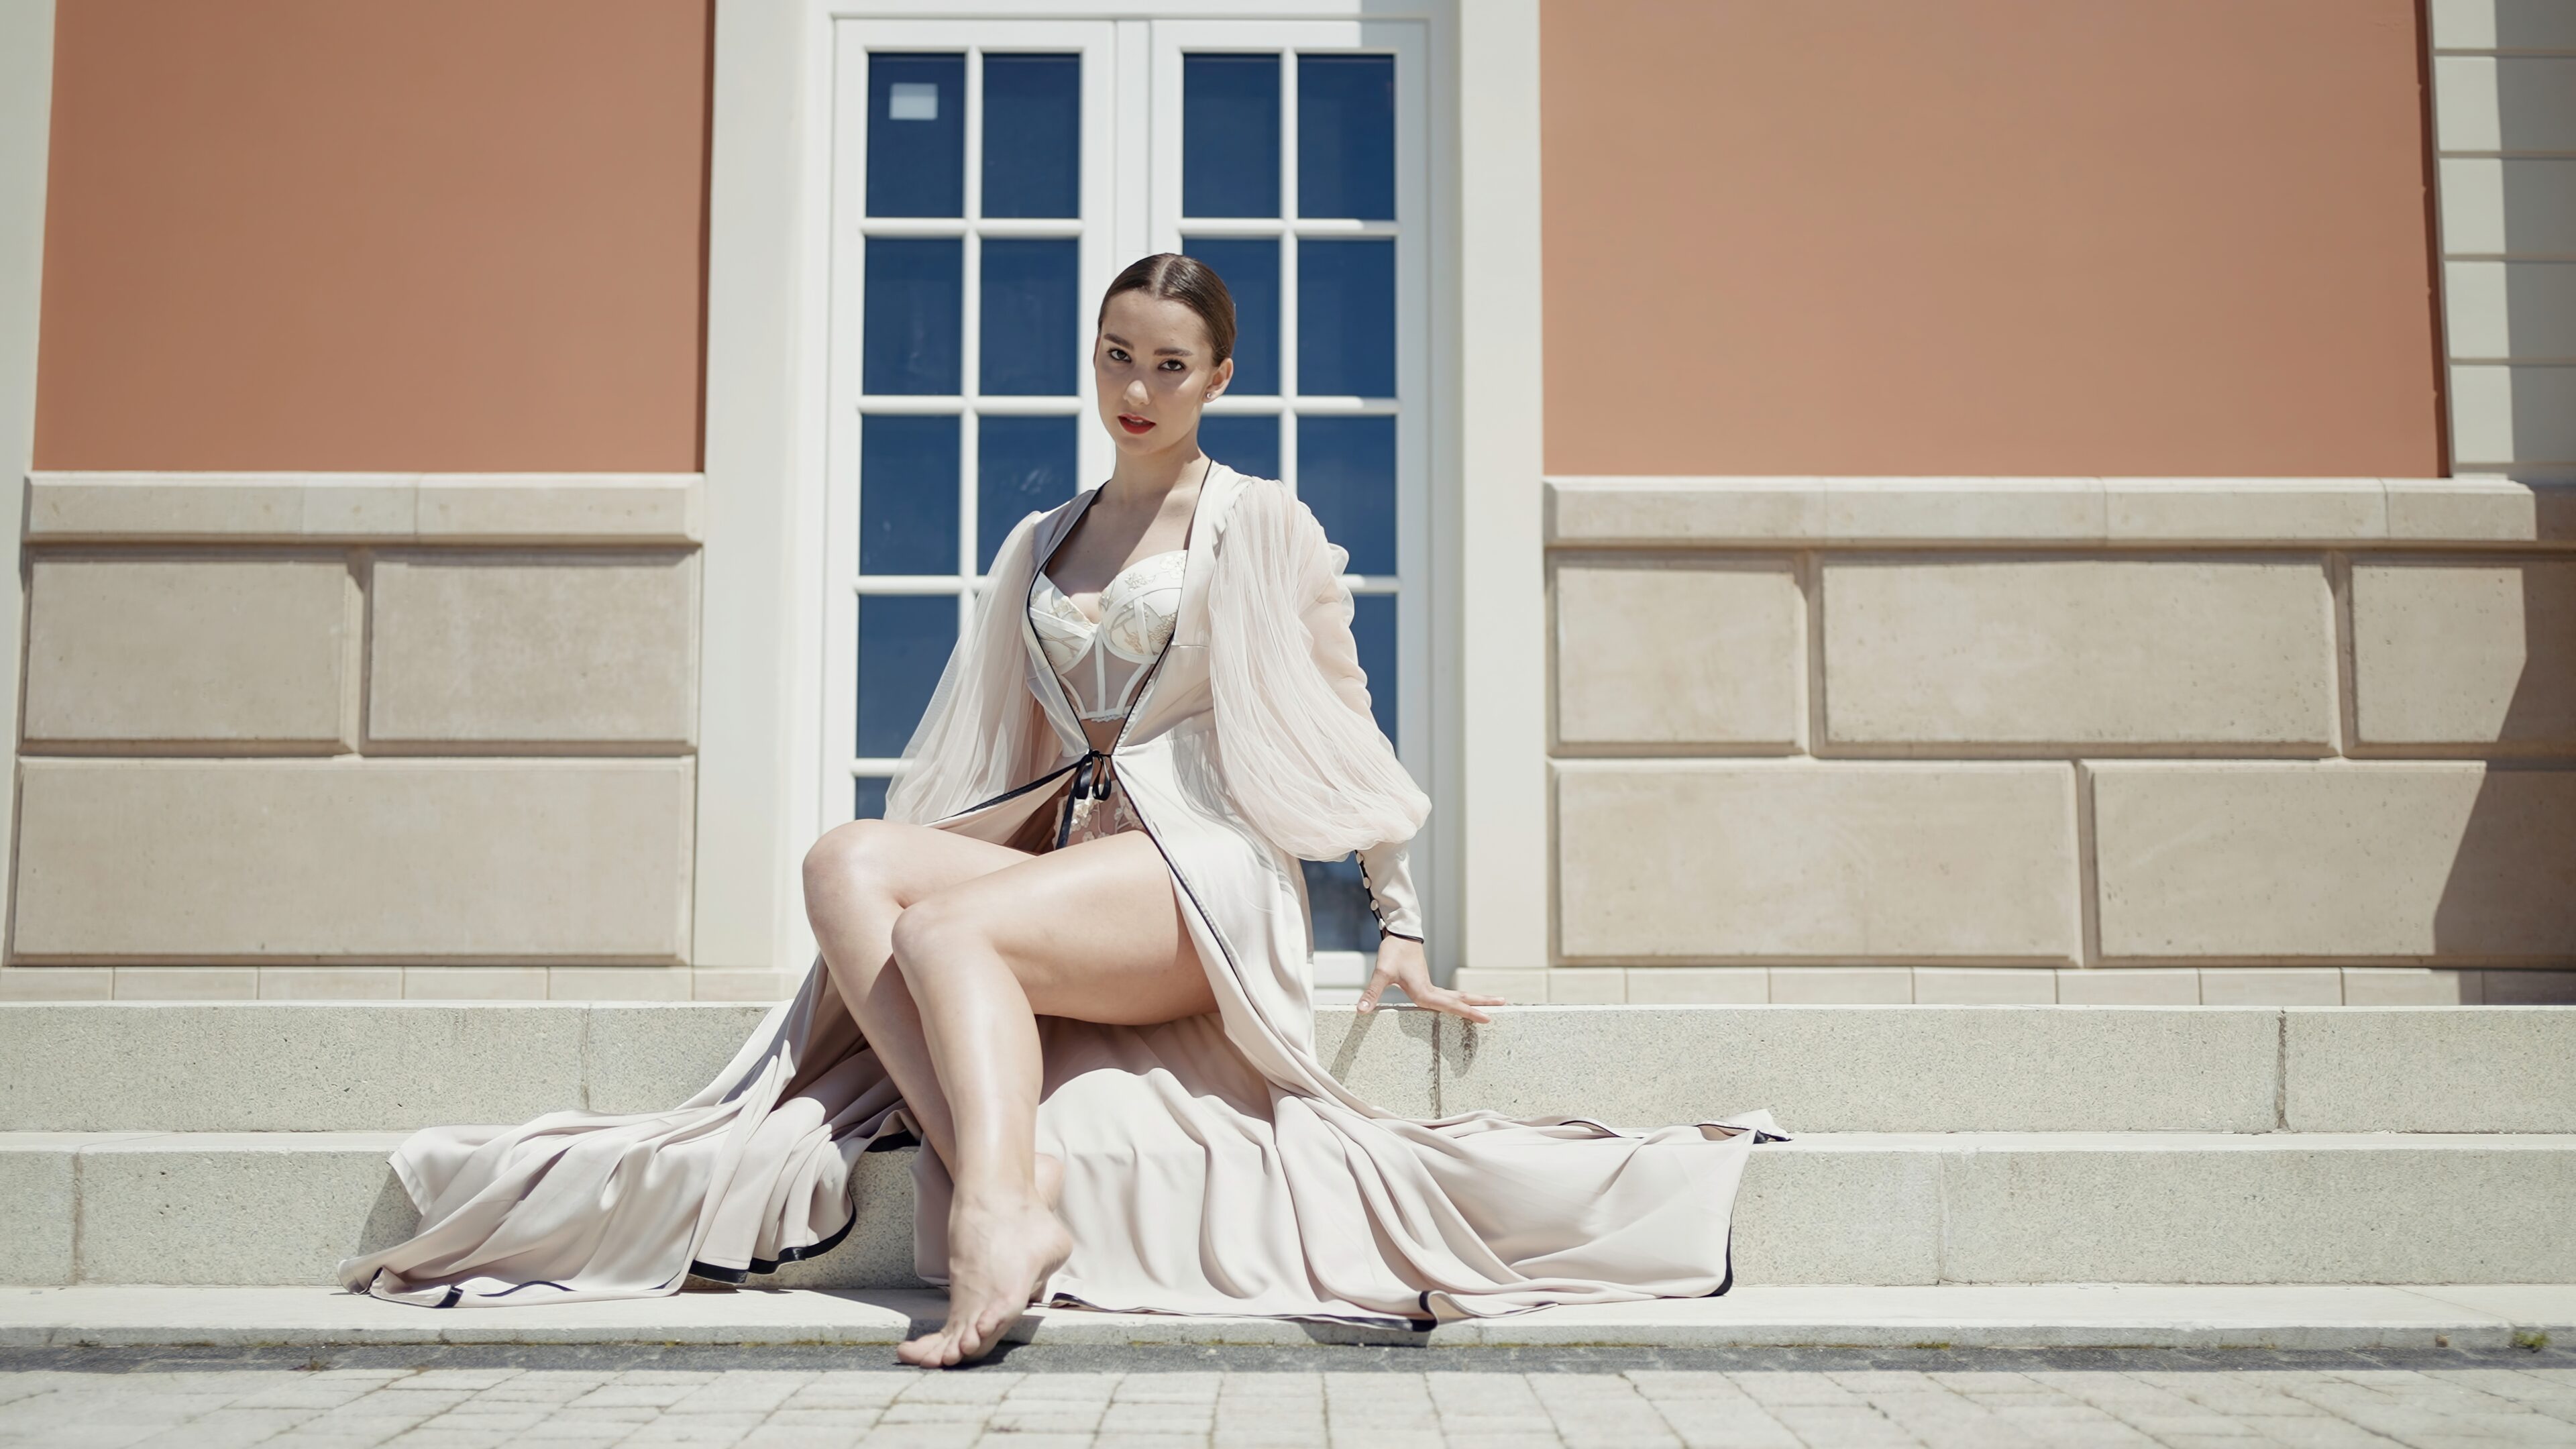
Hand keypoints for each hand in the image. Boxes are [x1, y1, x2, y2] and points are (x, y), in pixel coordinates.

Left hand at [1356, 934, 1505, 1022]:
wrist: (1399, 935)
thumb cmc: (1392, 953)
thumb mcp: (1381, 972)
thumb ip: (1372, 993)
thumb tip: (1361, 1011)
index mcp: (1424, 992)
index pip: (1451, 1006)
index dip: (1469, 1013)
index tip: (1487, 1018)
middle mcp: (1432, 991)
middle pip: (1461, 1000)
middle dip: (1482, 1005)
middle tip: (1504, 1006)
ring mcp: (1432, 988)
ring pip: (1458, 997)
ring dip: (1475, 1001)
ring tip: (1496, 1004)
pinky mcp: (1428, 985)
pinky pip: (1449, 997)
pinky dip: (1461, 1002)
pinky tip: (1465, 1005)